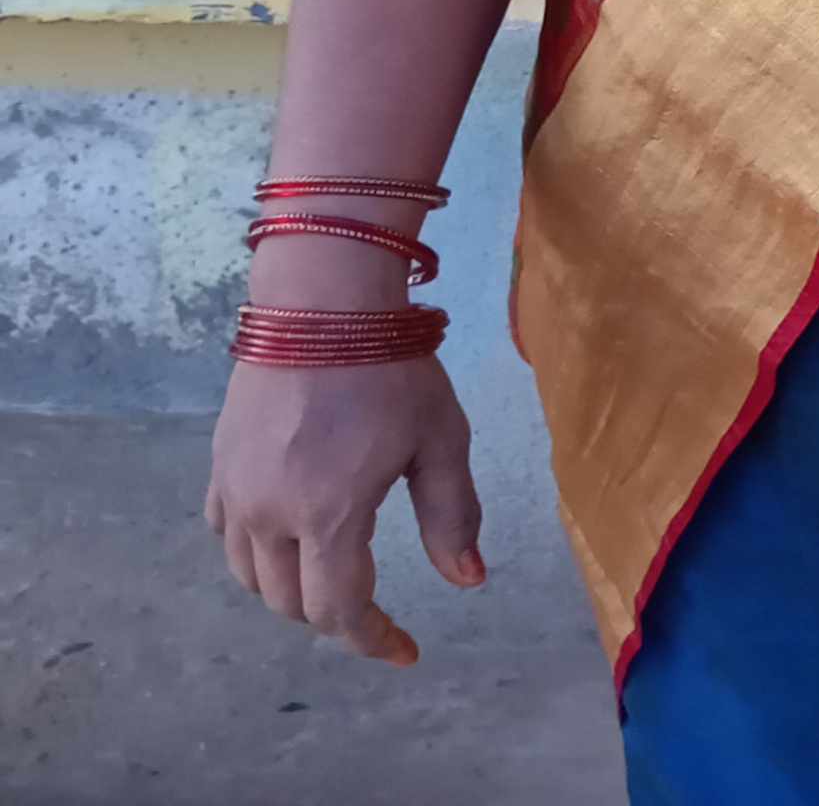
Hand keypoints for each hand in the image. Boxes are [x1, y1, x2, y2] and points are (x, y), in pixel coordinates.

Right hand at [205, 356, 483, 665]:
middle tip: (374, 605)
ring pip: (252, 577)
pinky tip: (285, 536)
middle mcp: (271, 515)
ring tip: (331, 574)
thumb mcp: (439, 438)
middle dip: (337, 615)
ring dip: (291, 589)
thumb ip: (452, 515)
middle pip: (293, 603)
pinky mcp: (218, 465)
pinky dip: (254, 554)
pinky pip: (226, 535)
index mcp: (329, 515)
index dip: (373, 640)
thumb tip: (469, 582)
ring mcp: (236, 491)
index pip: (340, 612)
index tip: (407, 649)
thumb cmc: (392, 366)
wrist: (324, 298)